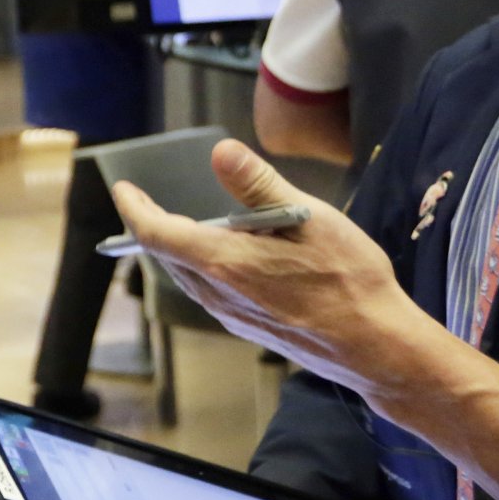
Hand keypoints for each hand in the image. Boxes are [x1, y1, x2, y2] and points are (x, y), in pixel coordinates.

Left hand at [111, 139, 498, 499]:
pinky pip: (209, 291)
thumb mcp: (310, 219)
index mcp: (224, 262)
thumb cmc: (349, 280)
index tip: (123, 189)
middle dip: (153, 226)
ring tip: (182, 222)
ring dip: (178, 249)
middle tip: (148, 200)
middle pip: (167, 256)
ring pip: (187, 276)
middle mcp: (217, 293)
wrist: (375, 348)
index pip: (156, 234)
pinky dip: (202, 266)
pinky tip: (226, 256)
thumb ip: (260, 186)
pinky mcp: (248, 328)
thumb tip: (221, 152)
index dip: (133, 209)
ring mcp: (231, 315)